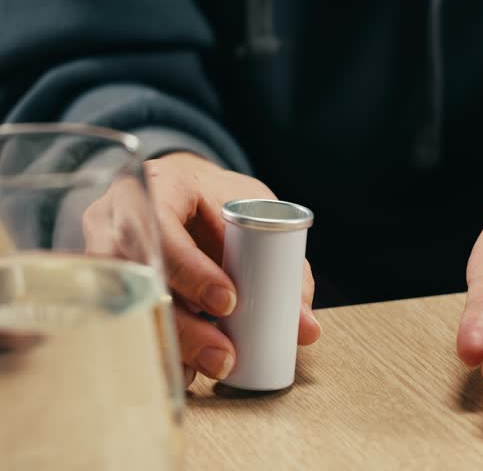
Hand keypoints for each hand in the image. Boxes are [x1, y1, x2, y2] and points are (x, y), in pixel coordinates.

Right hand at [84, 153, 320, 385]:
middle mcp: (118, 216)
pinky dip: (156, 349)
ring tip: (209, 370)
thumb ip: (283, 265)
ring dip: (171, 344)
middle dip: (184, 325)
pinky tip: (182, 373)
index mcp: (160, 185)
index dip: (191, 270)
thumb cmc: (219, 201)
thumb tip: (305, 328)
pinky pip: (121, 323)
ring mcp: (100, 250)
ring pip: (126, 307)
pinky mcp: (102, 283)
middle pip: (139, 277)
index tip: (228, 302)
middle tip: (224, 356)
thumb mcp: (254, 215)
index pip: (162, 226)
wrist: (181, 192)